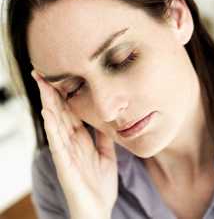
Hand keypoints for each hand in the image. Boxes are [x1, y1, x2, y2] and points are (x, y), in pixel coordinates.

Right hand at [31, 70, 117, 218]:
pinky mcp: (65, 165)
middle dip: (51, 93)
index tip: (61, 77)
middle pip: (60, 113)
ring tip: (43, 85)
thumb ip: (103, 137)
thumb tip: (105, 119)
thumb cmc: (100, 184)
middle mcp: (70, 143)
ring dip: (49, 104)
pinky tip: (48, 114)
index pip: (70, 112)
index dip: (65, 95)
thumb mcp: (106, 155)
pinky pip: (57, 144)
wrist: (100, 210)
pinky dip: (52, 128)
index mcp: (81, 139)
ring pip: (55, 124)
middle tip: (43, 73)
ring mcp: (66, 153)